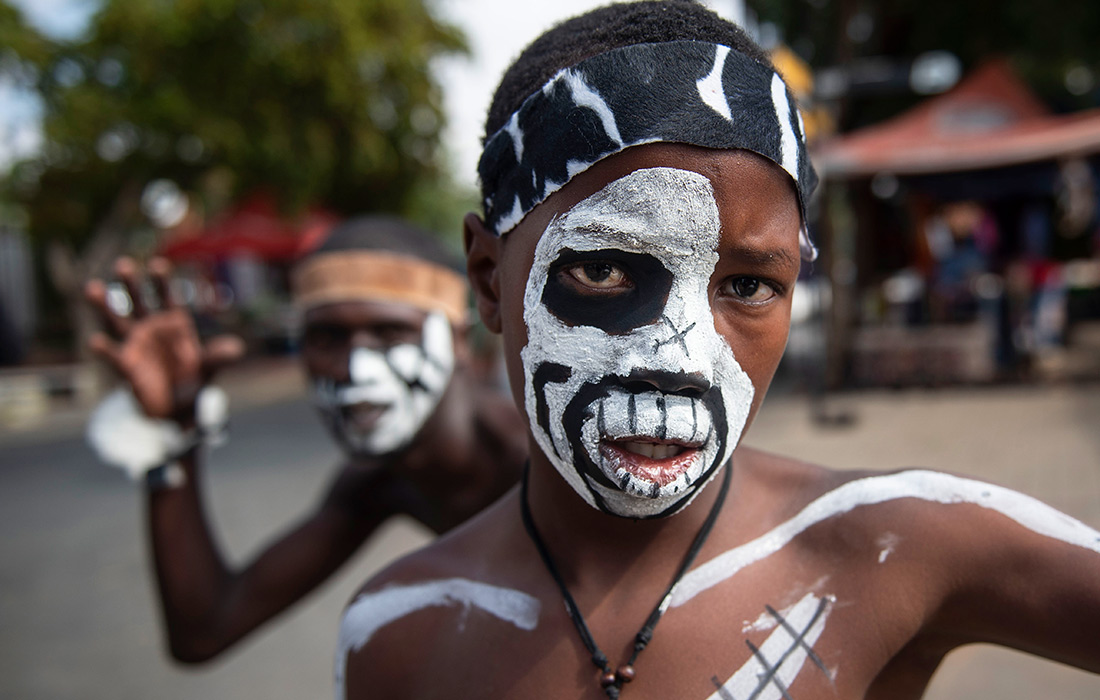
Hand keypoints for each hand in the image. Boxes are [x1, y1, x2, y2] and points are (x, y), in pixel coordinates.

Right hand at [84, 256, 244, 422]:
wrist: (177, 408)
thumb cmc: (193, 381)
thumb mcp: (210, 368)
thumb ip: (219, 356)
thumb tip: (237, 349)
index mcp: (175, 324)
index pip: (168, 297)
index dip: (162, 282)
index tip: (158, 265)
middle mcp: (153, 328)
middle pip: (140, 301)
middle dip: (132, 283)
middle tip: (123, 264)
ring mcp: (137, 344)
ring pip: (118, 320)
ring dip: (104, 304)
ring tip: (90, 287)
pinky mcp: (126, 364)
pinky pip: (113, 354)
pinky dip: (104, 348)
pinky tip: (96, 341)